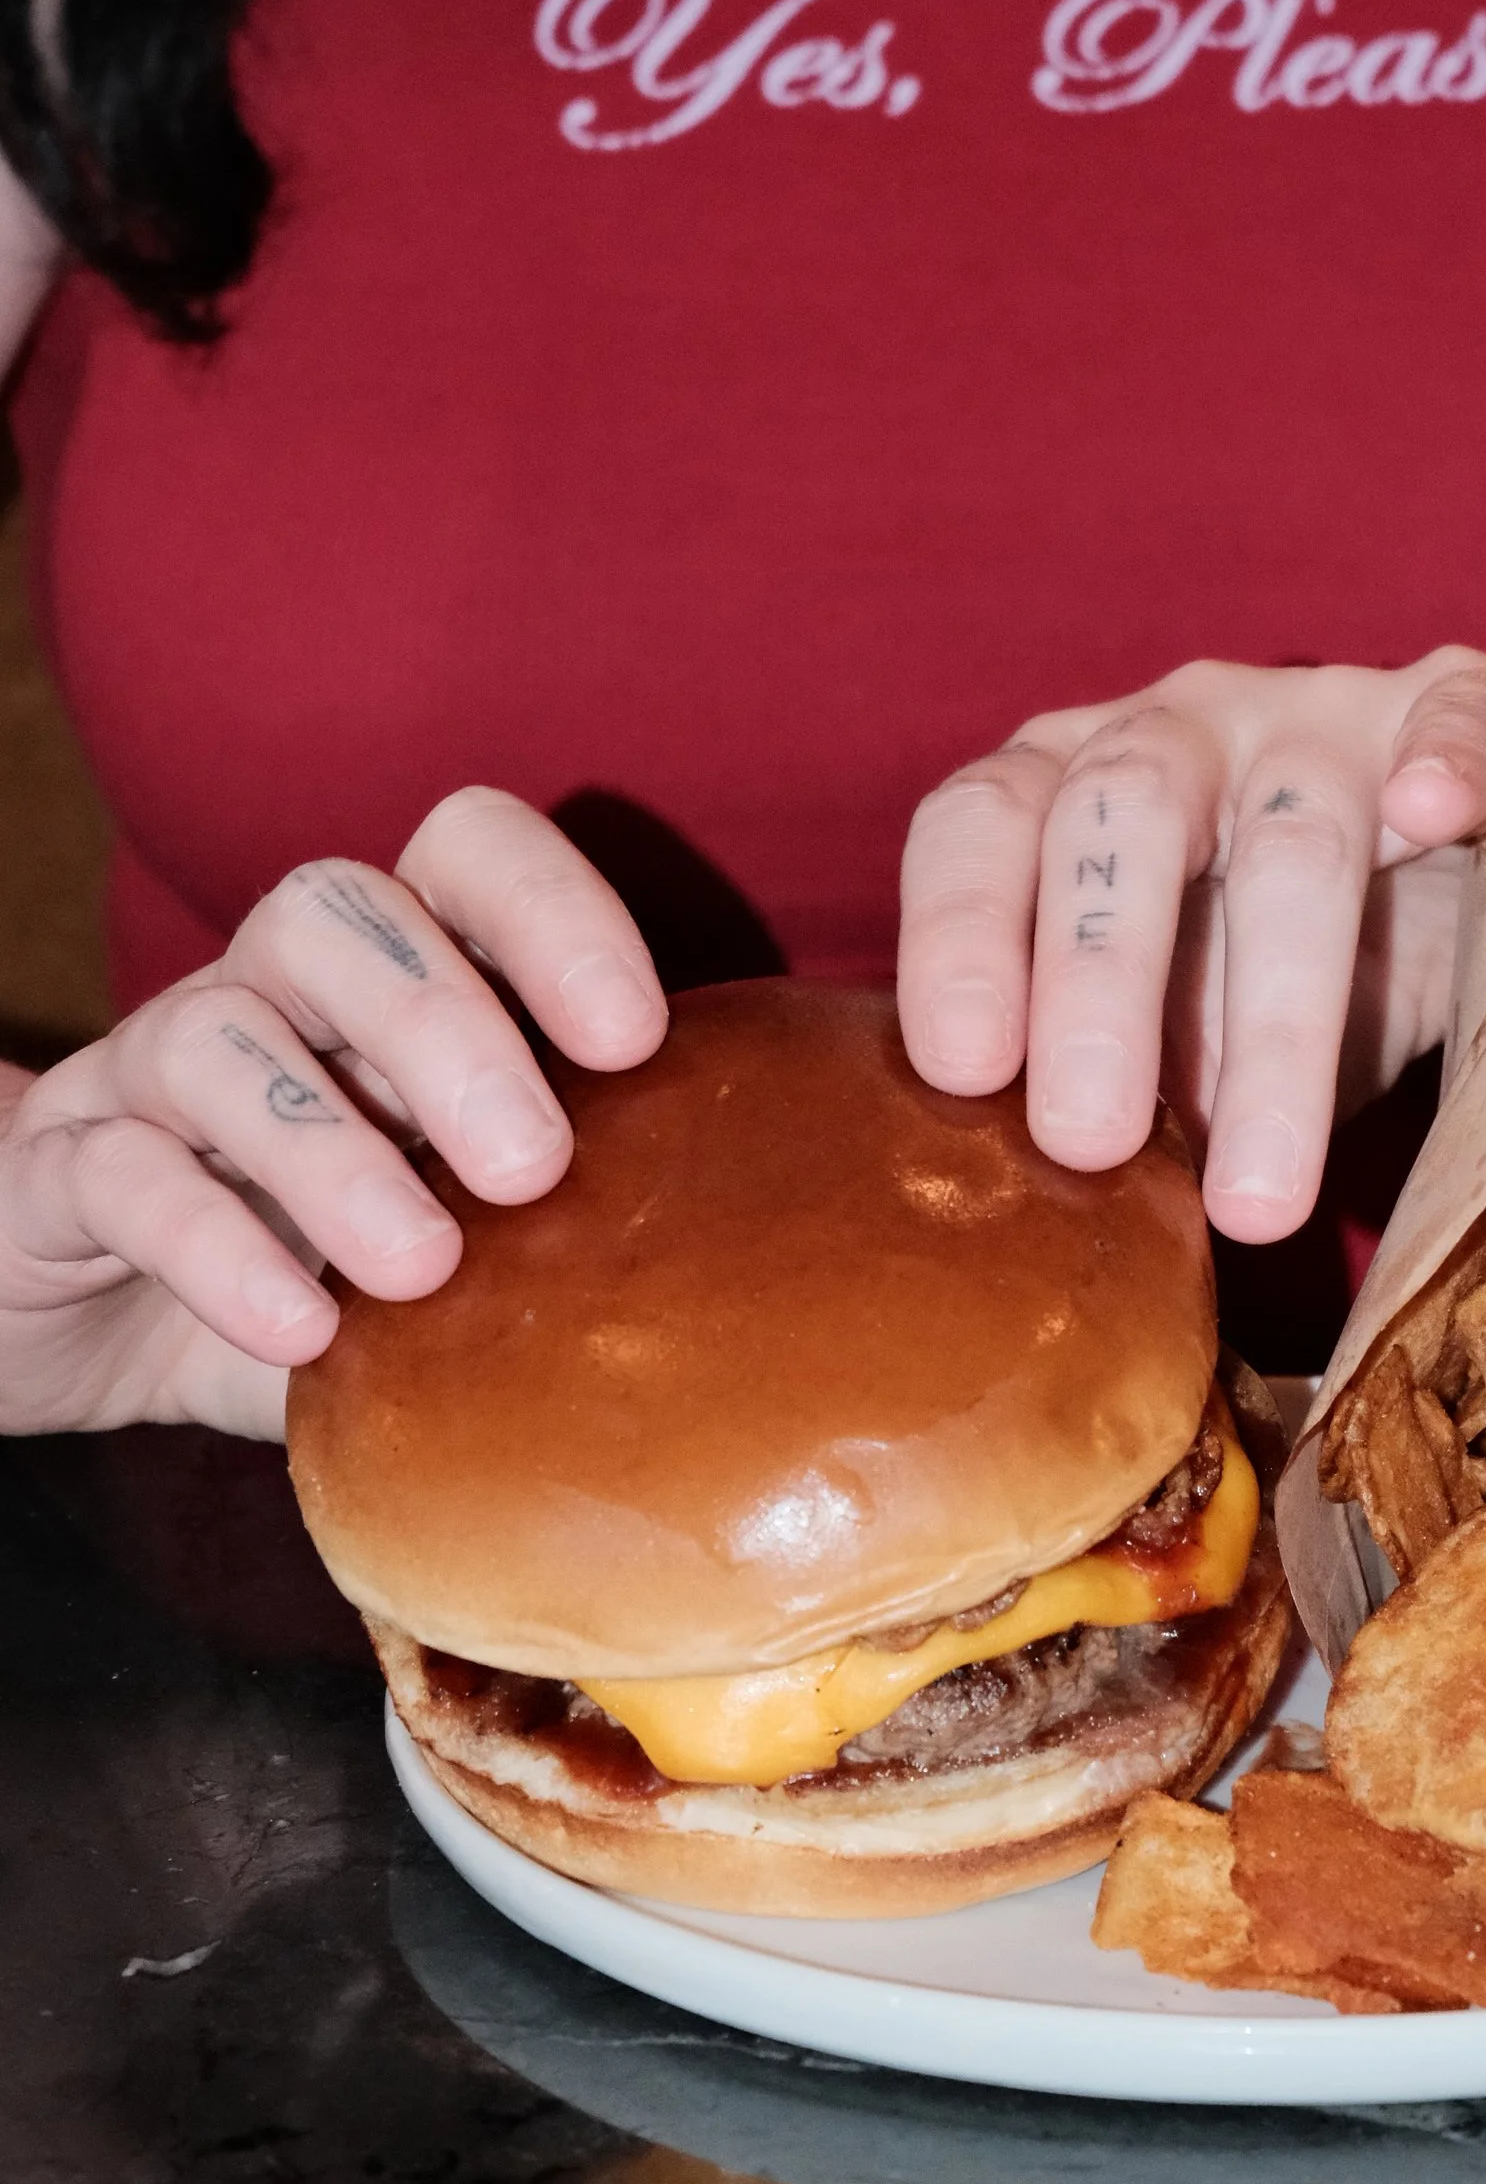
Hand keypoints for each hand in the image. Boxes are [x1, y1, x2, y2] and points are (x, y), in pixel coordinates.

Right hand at [0, 788, 665, 1439]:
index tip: (633, 1040)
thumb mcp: (458, 1255)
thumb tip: (721, 1313)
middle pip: (340, 910)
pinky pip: (123, 1171)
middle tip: (534, 1171)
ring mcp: (155, 1069)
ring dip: (333, 1148)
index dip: (552, 913)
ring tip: (424, 1268)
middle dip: (450, 1030)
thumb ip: (560, 1247)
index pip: (467, 850)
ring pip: (221, 1029)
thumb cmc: (321, 1268)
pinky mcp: (61, 1170)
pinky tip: (300, 1332)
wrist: (87, 1325)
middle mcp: (274, 989)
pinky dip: (217, 1247)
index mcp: (394, 975)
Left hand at [899, 653, 1485, 1241]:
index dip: (961, 937)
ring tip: (1265, 1194)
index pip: (984, 824)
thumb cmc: (1278, 972)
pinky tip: (1433, 812)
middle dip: (1100, 982)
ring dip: (1279, 1014)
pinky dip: (1453, 758)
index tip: (964, 1071)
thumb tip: (1065, 1222)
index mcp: (1073, 787)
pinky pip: (1464, 713)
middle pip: (1124, 816)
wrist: (1482, 875)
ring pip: (1299, 837)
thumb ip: (1128, 1085)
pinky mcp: (1465, 711)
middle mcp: (1185, 728)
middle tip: (1087, 1143)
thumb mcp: (1183, 1034)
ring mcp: (1327, 715)